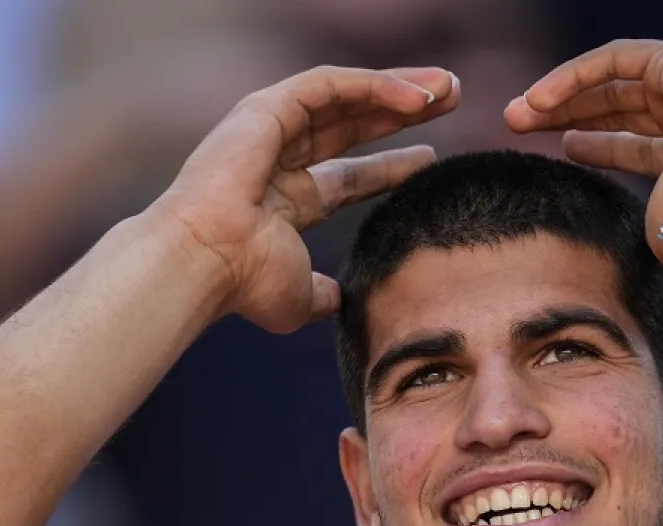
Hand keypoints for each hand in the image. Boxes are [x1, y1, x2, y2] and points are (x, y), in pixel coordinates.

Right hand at [152, 65, 458, 332]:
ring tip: (448, 88)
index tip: (433, 160)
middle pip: (354, 126)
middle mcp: (278, 160)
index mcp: (287, 202)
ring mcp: (270, 130)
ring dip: (399, 89)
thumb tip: (340, 302)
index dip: (393, 167)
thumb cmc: (247, 285)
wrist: (208, 263)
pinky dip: (375, 85)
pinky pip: (331, 85)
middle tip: (454, 102)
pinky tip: (417, 96)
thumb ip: (323, 294)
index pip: (350, 176)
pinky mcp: (267, 108)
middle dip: (403, 115)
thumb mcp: (300, 296)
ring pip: (346, 97)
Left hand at [505, 41, 662, 277]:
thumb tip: (599, 268)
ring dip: (560, 96)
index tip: (555, 150)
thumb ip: (626, 234)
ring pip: (610, 82)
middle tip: (517, 126)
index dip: (591, 144)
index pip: (633, 142)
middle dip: (564, 116)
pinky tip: (539, 98)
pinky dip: (574, 75)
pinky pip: (613, 60)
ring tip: (518, 114)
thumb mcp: (651, 231)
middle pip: (616, 108)